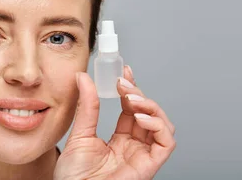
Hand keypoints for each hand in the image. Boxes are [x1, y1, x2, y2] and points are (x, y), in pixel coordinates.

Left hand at [54, 66, 175, 179]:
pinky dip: (158, 125)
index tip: (123, 72)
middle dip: (140, 94)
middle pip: (149, 114)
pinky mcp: (151, 165)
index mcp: (120, 140)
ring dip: (151, 107)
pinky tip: (140, 118)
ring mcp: (144, 155)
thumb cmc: (74, 179)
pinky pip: (167, 142)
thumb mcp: (79, 135)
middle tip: (124, 84)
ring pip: (163, 124)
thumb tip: (83, 79)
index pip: (133, 109)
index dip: (132, 89)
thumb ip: (87, 107)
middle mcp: (135, 147)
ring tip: (132, 100)